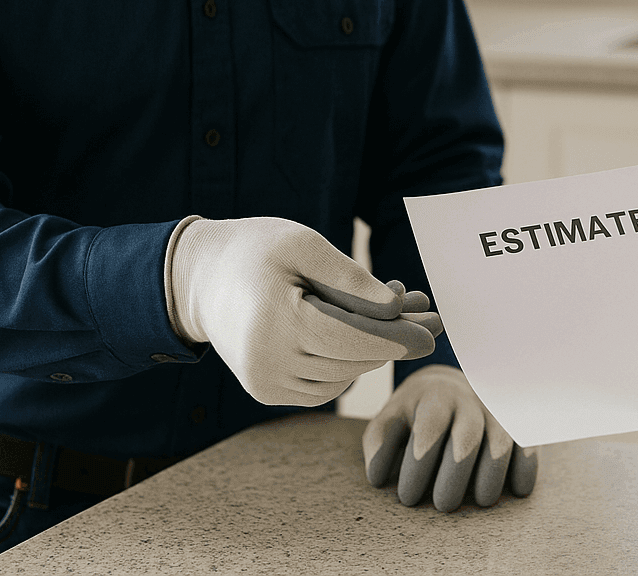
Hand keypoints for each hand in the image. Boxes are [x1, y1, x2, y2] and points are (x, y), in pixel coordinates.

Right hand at [166, 216, 442, 406]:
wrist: (201, 279)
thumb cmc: (256, 251)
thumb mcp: (305, 245)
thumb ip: (351, 278)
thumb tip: (397, 308)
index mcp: (275, 323)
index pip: (354, 338)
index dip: (400, 335)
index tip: (436, 327)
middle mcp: (267, 364)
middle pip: (354, 359)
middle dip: (395, 338)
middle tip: (430, 314)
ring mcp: (265, 384)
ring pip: (344, 376)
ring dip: (375, 350)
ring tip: (402, 314)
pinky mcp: (267, 392)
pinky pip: (326, 385)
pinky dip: (349, 362)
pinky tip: (363, 332)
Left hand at [363, 364, 537, 511]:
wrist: (449, 385)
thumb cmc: (414, 413)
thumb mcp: (391, 418)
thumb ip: (380, 440)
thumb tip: (378, 475)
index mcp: (433, 397)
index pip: (428, 432)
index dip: (418, 468)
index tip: (407, 498)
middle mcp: (468, 400)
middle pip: (467, 439)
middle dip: (455, 477)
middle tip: (444, 505)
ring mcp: (495, 410)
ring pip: (501, 441)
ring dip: (492, 474)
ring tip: (482, 501)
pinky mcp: (517, 422)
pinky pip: (529, 442)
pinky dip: (527, 465)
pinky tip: (519, 490)